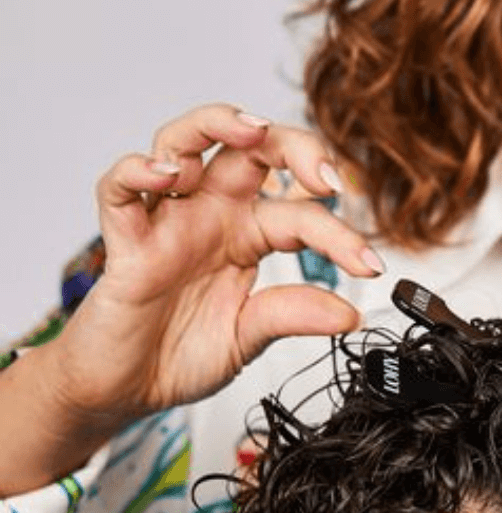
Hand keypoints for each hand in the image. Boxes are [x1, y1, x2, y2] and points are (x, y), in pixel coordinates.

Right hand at [52, 103, 380, 432]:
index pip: (300, 213)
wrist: (125, 389)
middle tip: (328, 177)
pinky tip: (167, 175)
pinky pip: (120, 188)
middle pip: (249, 149)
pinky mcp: (124, 240)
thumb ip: (290, 316)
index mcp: (245, 236)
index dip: (340, 235)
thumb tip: (349, 314)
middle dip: (292, 145)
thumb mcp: (247, 338)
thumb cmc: (178, 355)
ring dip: (217, 123)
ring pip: (183, 142)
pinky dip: (138, 170)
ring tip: (251, 129)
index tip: (370, 266)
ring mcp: (166, 221)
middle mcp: (208, 216)